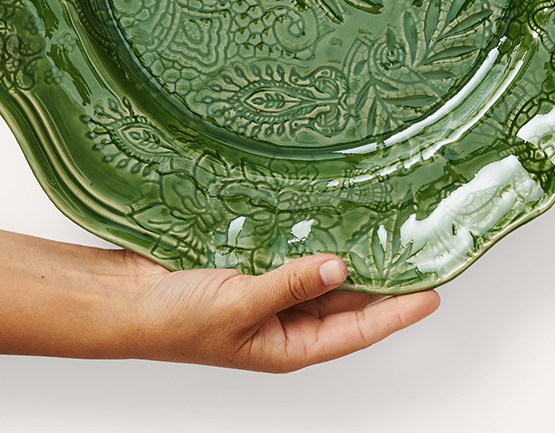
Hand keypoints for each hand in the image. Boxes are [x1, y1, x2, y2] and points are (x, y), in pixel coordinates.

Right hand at [0, 196, 437, 367]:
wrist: (118, 299)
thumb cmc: (170, 317)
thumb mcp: (238, 305)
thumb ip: (290, 283)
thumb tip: (340, 264)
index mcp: (288, 344)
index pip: (358, 327)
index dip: (398, 308)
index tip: (436, 287)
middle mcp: (284, 319)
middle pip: (348, 298)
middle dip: (383, 276)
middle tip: (420, 243)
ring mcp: (267, 289)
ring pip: (323, 270)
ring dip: (351, 250)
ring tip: (386, 222)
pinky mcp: (249, 263)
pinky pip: (294, 248)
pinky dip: (315, 233)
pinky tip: (330, 210)